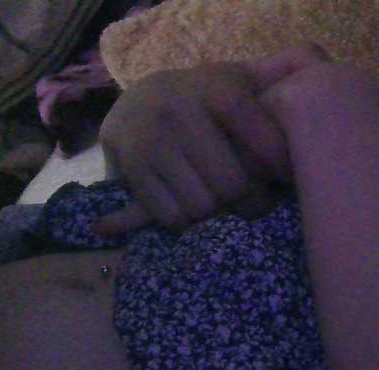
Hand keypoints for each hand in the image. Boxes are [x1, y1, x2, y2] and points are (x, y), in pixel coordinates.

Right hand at [94, 44, 330, 234]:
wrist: (133, 105)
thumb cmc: (199, 99)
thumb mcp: (232, 79)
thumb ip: (275, 75)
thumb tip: (315, 72)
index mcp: (214, 86)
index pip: (259, 134)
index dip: (277, 162)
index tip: (285, 175)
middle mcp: (178, 112)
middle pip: (232, 184)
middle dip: (251, 202)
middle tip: (255, 202)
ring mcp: (151, 143)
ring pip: (202, 206)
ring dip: (216, 213)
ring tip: (221, 202)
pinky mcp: (132, 170)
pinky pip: (171, 216)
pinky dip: (186, 220)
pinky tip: (191, 207)